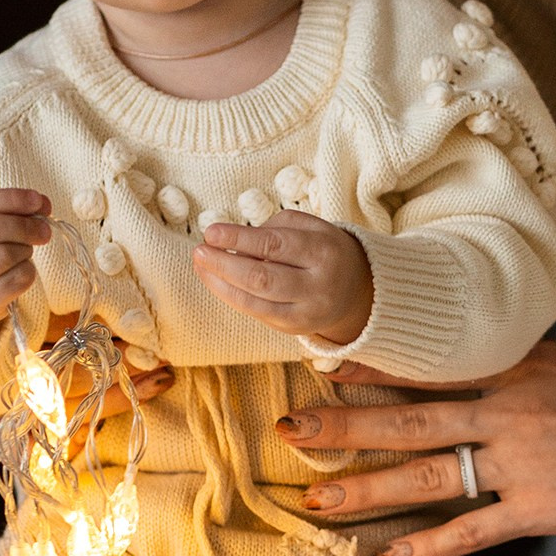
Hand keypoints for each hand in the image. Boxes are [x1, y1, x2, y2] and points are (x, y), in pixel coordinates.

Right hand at [0, 186, 50, 365]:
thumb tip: (40, 204)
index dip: (11, 199)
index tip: (38, 201)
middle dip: (23, 224)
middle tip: (43, 228)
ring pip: (3, 255)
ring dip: (25, 248)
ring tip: (26, 248)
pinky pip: (14, 281)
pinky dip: (28, 270)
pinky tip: (22, 268)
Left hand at [193, 209, 372, 347]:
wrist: (356, 290)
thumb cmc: (323, 250)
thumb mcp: (310, 227)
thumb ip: (274, 228)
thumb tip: (233, 243)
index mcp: (324, 252)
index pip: (275, 245)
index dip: (239, 239)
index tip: (211, 231)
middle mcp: (318, 286)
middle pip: (262, 278)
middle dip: (224, 264)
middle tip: (199, 251)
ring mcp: (307, 313)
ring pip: (255, 302)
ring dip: (221, 283)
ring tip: (201, 265)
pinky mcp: (295, 329)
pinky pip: (256, 314)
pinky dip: (232, 297)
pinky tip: (216, 281)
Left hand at [277, 338, 555, 555]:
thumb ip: (527, 369)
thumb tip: (488, 372)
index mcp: (519, 367)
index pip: (428, 366)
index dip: (370, 369)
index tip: (322, 366)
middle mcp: (510, 408)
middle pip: (407, 420)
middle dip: (342, 428)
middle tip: (290, 433)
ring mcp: (523, 460)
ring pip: (426, 477)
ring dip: (367, 491)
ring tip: (317, 502)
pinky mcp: (543, 507)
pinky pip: (473, 531)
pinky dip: (431, 547)